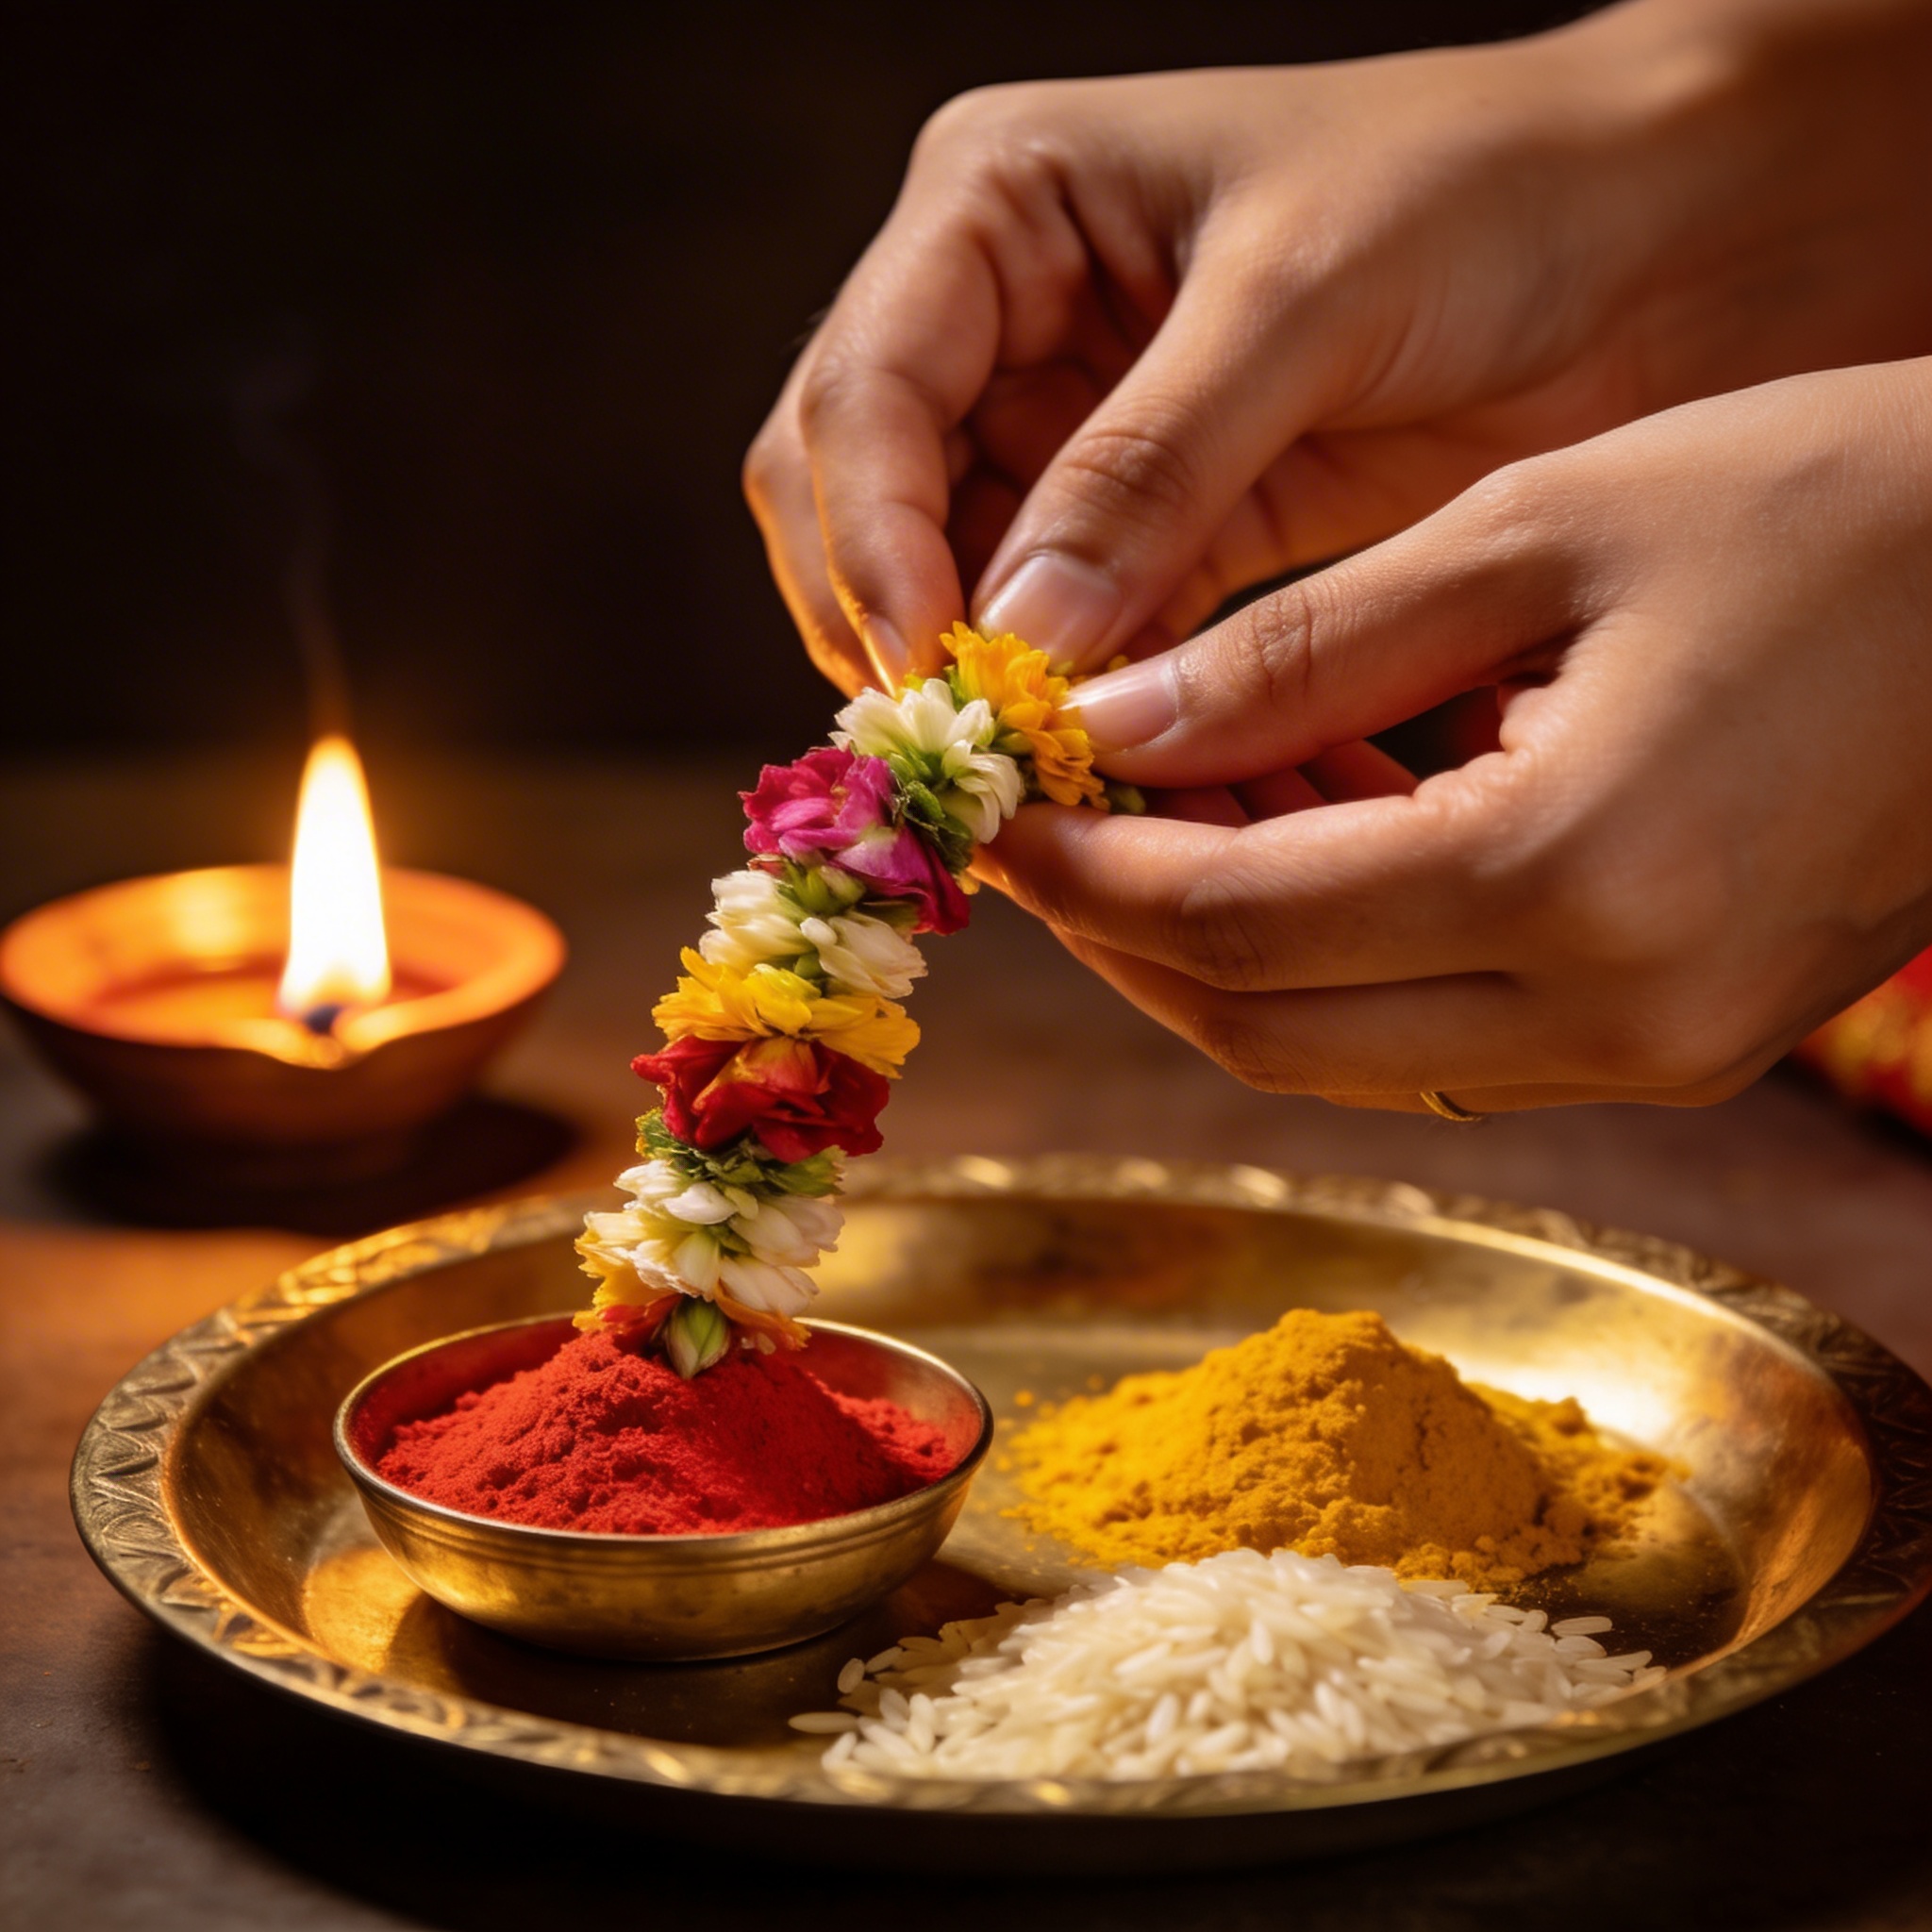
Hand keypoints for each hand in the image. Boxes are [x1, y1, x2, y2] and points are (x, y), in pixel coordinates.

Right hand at [746, 1, 1931, 694]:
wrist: (1656, 239)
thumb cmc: (1487, 194)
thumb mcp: (1300, 304)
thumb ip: (1144, 472)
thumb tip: (1010, 646)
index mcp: (1000, 201)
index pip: (860, 390)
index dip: (872, 540)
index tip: (932, 671)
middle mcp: (1002, 312)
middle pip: (859, 495)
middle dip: (894, 621)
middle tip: (967, 749)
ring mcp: (1066, 423)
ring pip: (944, 579)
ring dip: (979, 680)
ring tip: (1036, 775)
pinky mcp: (1147, 520)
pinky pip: (1060, 627)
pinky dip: (1068, 698)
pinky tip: (1103, 763)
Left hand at [981, 361, 1931, 1111]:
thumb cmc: (1835, 506)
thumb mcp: (1543, 530)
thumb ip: (1304, 653)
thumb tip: (1116, 725)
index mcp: (1569, 878)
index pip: (1234, 924)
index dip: (1087, 870)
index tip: (999, 805)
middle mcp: (1609, 1016)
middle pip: (1261, 1027)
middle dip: (1124, 927)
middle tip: (1044, 821)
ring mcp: (1649, 1055)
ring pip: (1334, 1051)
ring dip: (1217, 947)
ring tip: (1158, 805)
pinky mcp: (1669, 1045)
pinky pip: (1428, 1036)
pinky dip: (1328, 957)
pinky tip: (1296, 833)